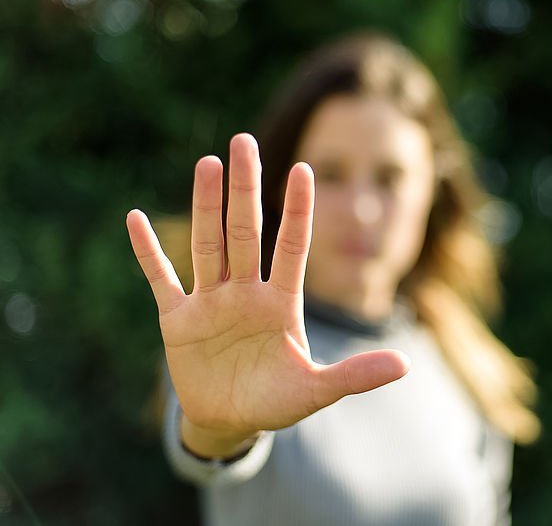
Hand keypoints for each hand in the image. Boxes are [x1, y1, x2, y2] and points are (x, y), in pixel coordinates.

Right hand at [127, 133, 409, 444]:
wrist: (231, 422)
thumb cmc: (276, 402)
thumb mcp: (316, 390)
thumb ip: (355, 375)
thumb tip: (404, 365)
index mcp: (281, 303)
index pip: (292, 246)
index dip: (296, 210)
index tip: (304, 169)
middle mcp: (246, 292)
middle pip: (246, 232)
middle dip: (245, 189)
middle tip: (244, 140)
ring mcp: (211, 302)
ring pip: (208, 244)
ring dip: (206, 206)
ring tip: (208, 163)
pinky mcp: (178, 320)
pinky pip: (161, 279)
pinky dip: (148, 253)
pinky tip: (136, 218)